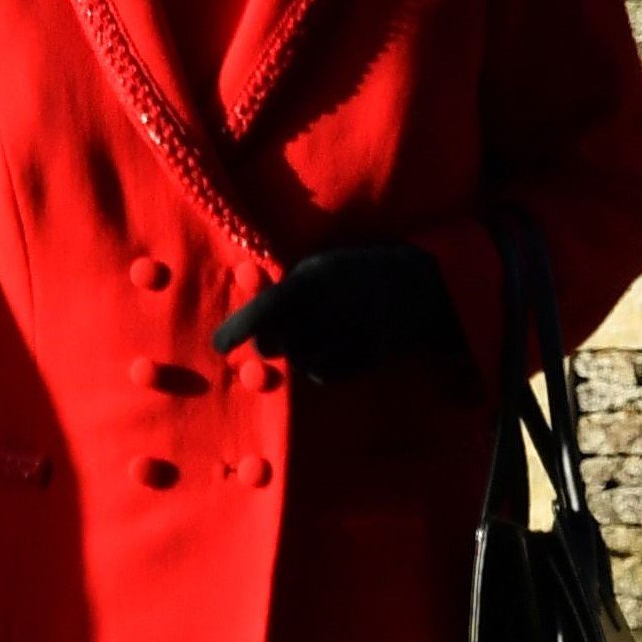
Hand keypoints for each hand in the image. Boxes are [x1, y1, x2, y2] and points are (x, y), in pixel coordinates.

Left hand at [211, 244, 462, 382]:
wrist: (422, 285)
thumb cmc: (360, 271)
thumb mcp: (322, 265)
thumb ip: (290, 288)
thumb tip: (253, 316)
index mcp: (312, 282)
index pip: (263, 312)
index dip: (235, 331)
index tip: (218, 346)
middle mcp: (328, 310)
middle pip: (276, 344)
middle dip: (271, 343)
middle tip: (276, 337)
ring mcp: (349, 336)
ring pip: (300, 362)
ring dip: (298, 354)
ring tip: (313, 338)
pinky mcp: (367, 357)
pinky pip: (325, 375)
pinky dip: (320, 368)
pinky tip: (331, 351)